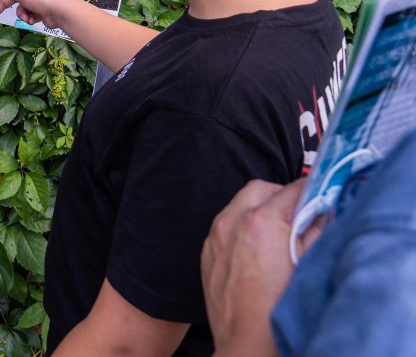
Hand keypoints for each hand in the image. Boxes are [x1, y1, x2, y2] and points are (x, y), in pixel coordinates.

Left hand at [202, 178, 313, 355]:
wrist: (248, 341)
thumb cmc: (279, 309)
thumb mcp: (309, 264)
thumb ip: (317, 231)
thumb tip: (322, 212)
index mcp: (260, 222)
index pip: (291, 188)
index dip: (311, 190)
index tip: (320, 193)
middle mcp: (232, 222)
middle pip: (260, 188)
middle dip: (281, 195)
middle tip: (299, 212)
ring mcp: (215, 236)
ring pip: (238, 204)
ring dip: (259, 209)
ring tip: (278, 232)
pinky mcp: (207, 252)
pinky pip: (225, 226)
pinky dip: (241, 227)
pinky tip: (257, 248)